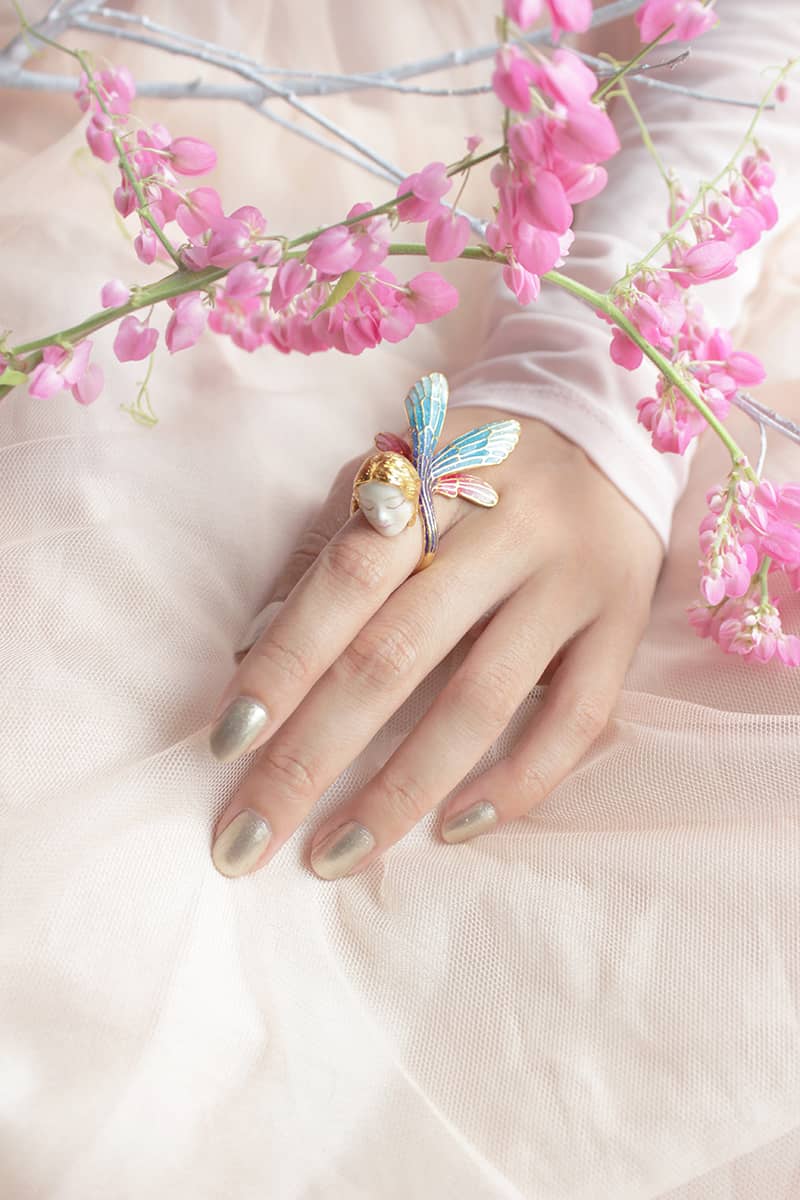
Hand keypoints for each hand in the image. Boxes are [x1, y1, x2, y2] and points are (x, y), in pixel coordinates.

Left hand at [207, 405, 663, 878]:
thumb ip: (327, 555)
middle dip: (314, 755)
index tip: (228, 744)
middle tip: (250, 835)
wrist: (602, 434)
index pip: (345, 581)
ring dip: (400, 791)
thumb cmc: (470, 470)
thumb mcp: (394, 478)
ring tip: (337, 856)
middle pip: (398, 654)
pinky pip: (576, 720)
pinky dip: (515, 784)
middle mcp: (509, 529)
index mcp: (433, 481)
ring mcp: (573, 580)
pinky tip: (452, 829)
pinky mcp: (624, 625)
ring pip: (482, 701)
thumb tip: (253, 660)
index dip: (284, 664)